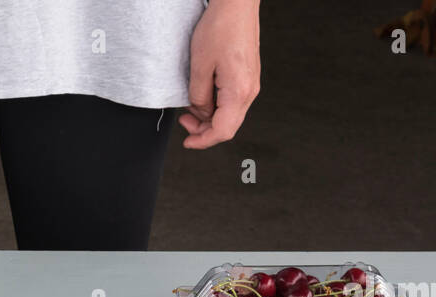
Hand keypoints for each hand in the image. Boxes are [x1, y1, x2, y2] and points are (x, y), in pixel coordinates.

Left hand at [179, 0, 260, 148]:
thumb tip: (200, 112)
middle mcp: (249, 91)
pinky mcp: (247, 77)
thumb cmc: (221, 28)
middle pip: (227, 126)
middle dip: (204, 130)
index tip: (187, 143)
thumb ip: (198, 96)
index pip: (222, 131)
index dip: (203, 141)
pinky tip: (203, 96)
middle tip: (184, 122)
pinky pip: (232, 101)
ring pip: (229, 115)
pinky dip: (216, 106)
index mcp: (239, 92)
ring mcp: (250, 84)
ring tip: (190, 107)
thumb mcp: (199, 66)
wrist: (237, 4)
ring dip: (209, 117)